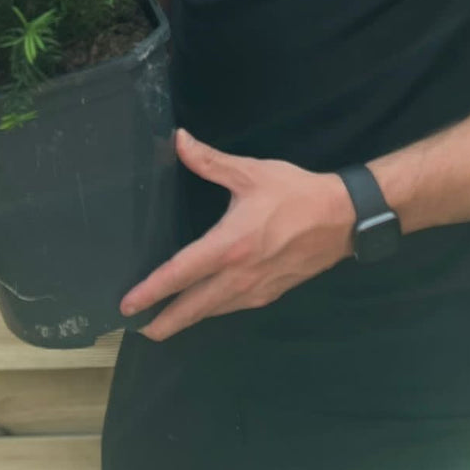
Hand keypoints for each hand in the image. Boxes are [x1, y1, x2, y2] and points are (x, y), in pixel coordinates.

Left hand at [118, 128, 355, 341]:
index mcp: (229, 247)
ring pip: (213, 311)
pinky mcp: (270, 293)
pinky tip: (205, 306)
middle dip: (164, 322)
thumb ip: (210, 161)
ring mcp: (256, 290)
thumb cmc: (294, 193)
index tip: (127, 305)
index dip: (151, 291)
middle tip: (137, 329)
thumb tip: (179, 140)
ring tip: (163, 321)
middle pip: (193, 308)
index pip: (180, 274)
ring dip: (187, 318)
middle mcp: (238, 277)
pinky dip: (212, 310)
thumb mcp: (251, 172)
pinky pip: (232, 307)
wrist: (342, 219)